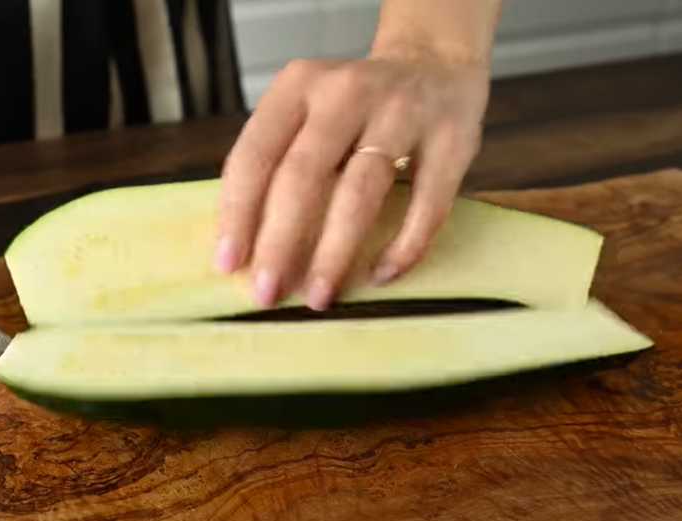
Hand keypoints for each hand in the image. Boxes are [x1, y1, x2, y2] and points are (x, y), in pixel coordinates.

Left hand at [216, 50, 490, 311]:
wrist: (434, 63)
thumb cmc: (354, 108)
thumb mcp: (307, 112)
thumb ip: (277, 164)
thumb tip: (246, 251)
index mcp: (298, 86)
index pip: (256, 154)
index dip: (238, 213)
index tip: (228, 265)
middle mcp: (346, 92)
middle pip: (303, 175)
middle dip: (280, 242)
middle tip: (268, 294)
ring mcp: (403, 112)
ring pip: (360, 191)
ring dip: (335, 252)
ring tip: (318, 296)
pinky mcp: (453, 139)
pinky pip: (427, 204)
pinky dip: (403, 246)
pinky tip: (382, 275)